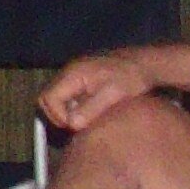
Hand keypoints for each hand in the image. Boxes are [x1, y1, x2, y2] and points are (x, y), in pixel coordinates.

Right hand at [41, 50, 159, 132]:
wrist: (144, 63)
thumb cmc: (131, 77)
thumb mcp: (114, 95)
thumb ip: (91, 108)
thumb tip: (71, 124)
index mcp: (73, 74)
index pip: (48, 98)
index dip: (58, 115)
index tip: (76, 125)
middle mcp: (68, 72)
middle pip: (45, 98)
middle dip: (57, 115)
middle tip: (77, 125)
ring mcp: (72, 74)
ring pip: (54, 97)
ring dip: (64, 111)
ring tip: (84, 119)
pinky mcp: (78, 78)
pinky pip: (64, 94)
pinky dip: (70, 106)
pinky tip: (88, 111)